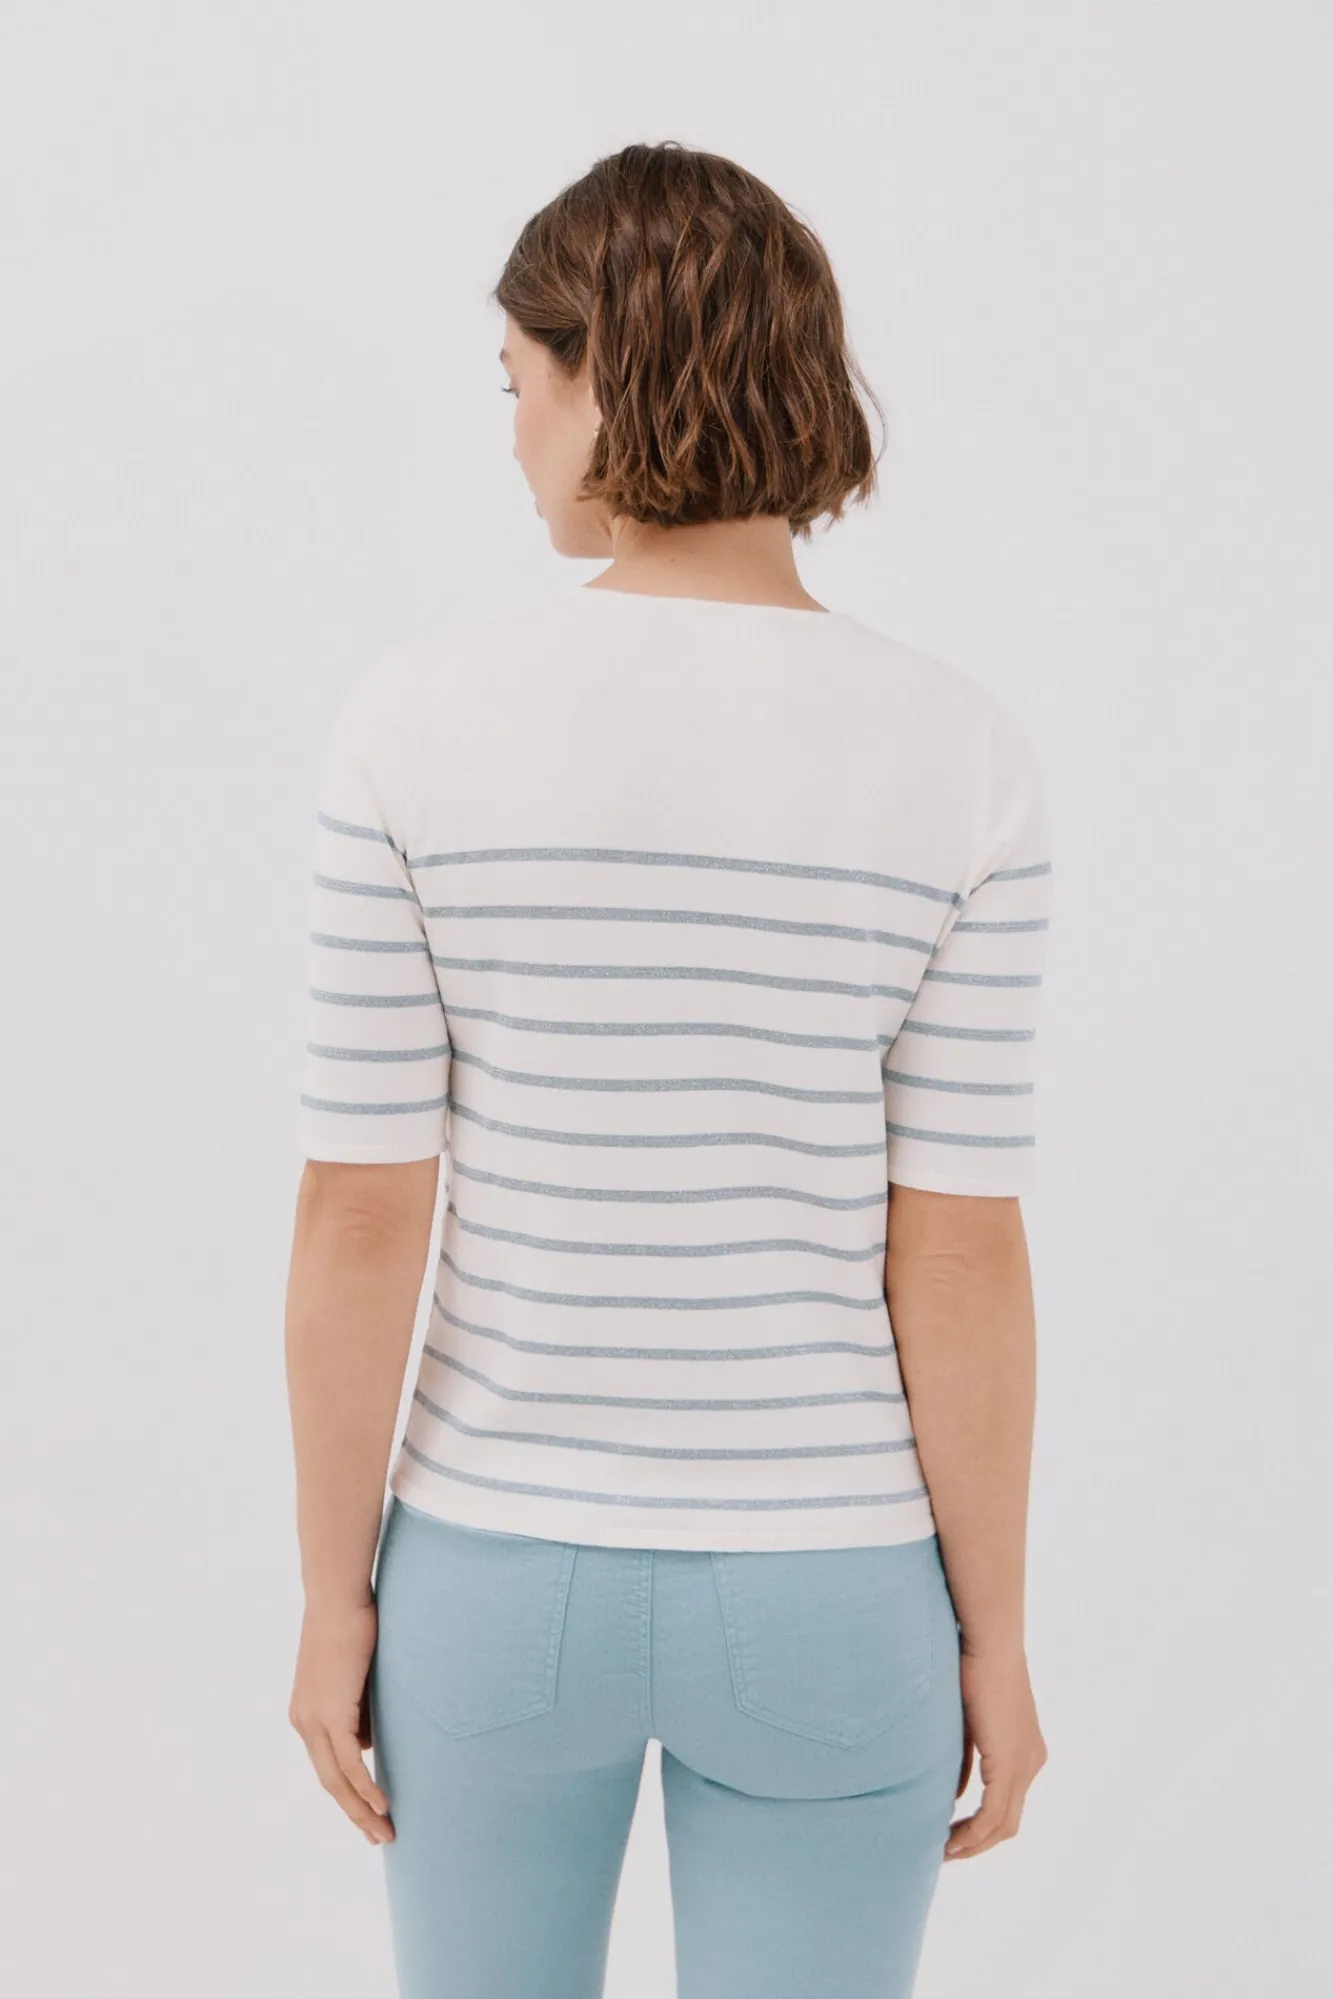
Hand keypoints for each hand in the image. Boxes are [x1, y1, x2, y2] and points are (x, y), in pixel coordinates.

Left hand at [288, 1597, 394, 1846]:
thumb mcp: (354, 1675)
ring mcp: (313, 1719)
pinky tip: (382, 1804)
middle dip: (355, 1813)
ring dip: (363, 1809)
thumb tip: (370, 1741)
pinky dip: (365, 1787)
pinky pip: (348, 1763)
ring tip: (386, 1831)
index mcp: (306, 1714)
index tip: (370, 1813)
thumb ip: (359, 1709)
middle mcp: (303, 1722)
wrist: (337, 1595)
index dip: (349, 1794)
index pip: (327, 1766)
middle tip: (379, 1837)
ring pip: (337, 1780)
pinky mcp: (330, 1713)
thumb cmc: (352, 1623)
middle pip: (329, 1782)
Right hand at [944, 1646, 1045, 1859]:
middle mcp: (1031, 1762)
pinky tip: (951, 1839)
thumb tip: (957, 1795)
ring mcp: (1024, 1764)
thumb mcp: (968, 1721)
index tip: (952, 1835)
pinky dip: (973, 1831)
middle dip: (977, 1843)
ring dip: (973, 1843)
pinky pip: (993, 1813)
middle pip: (1009, 1822)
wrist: (988, 1640)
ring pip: (1003, 1824)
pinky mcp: (1009, 1762)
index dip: (981, 1826)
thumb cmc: (972, 1666)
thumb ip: (966, 1758)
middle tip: (947, 1853)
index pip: (1007, 1804)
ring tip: (944, 1852)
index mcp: (1026, 1750)